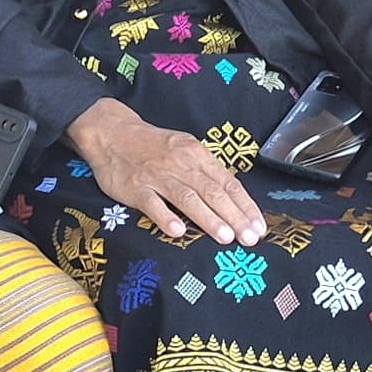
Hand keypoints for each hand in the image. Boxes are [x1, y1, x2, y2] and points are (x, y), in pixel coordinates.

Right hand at [64, 97, 262, 244]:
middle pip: (213, 192)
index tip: (259, 226)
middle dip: (234, 217)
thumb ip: (205, 172)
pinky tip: (178, 232)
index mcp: (197, 155)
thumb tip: (233, 198)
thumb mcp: (184, 149)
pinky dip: (166, 217)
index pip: (228, 183)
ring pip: (187, 198)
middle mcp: (181, 164)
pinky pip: (153, 204)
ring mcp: (158, 176)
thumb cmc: (153, 145)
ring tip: (225, 238)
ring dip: (208, 219)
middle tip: (250, 238)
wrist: (112, 132)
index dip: (245, 206)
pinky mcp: (135, 187)